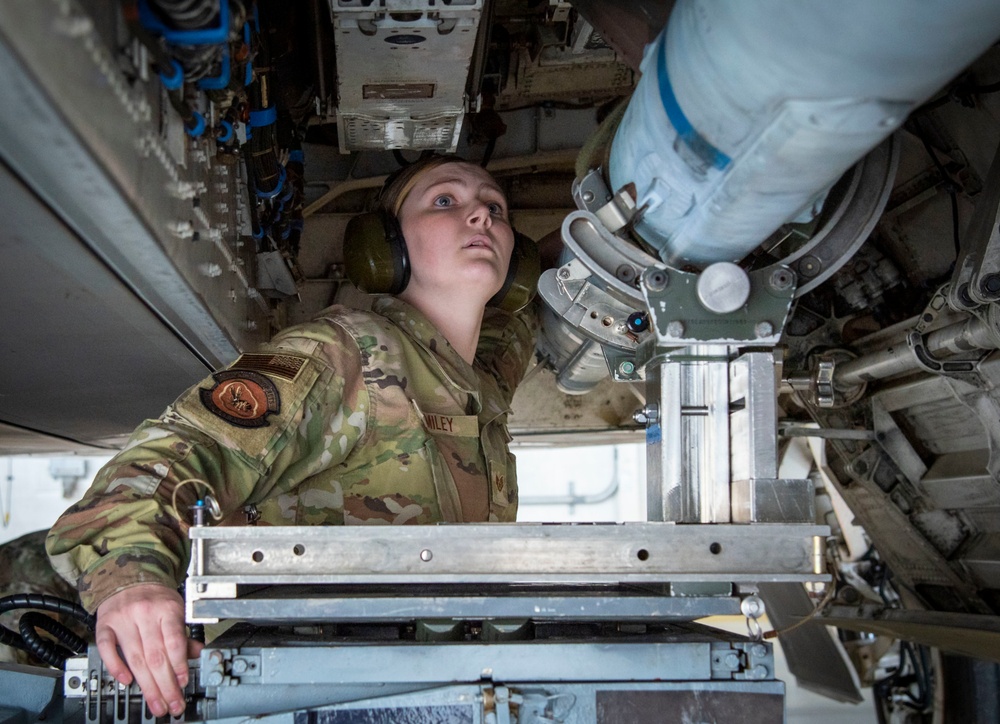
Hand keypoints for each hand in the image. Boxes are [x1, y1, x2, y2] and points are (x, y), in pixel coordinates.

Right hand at [95, 584, 203, 718]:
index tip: (183, 682)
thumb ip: (183, 633)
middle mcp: (144, 613)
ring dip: (146, 684)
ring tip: (156, 702)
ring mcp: (123, 619)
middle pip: (155, 655)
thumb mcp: (175, 608)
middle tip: (171, 704)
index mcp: (167, 608)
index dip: (179, 664)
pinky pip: (107, 649)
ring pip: (135, 657)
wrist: (128, 576)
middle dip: (165, 684)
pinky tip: (126, 681)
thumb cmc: (155, 596)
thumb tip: (197, 653)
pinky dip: (116, 666)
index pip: (174, 640)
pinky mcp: (105, 625)